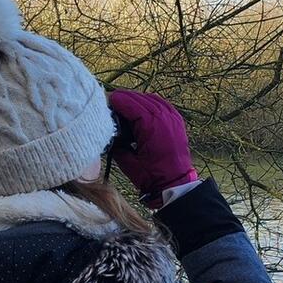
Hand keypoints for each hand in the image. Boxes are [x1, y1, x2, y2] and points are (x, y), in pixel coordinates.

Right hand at [105, 90, 197, 204]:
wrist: (175, 183)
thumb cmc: (151, 176)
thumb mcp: (127, 161)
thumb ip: (116, 144)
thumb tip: (107, 130)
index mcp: (150, 126)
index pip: (130, 104)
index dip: (117, 101)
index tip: (105, 100)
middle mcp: (163, 118)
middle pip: (140, 98)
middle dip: (124, 98)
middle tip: (111, 102)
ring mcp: (172, 118)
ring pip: (151, 99)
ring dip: (137, 99)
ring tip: (124, 105)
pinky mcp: (177, 121)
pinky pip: (162, 104)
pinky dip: (150, 102)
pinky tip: (141, 106)